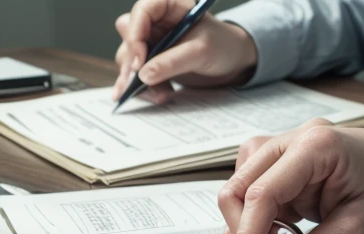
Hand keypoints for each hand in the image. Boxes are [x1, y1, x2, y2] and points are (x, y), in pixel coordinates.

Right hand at [111, 0, 257, 103]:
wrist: (233, 60)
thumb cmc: (222, 45)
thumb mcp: (200, 52)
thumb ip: (172, 61)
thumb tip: (144, 75)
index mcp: (168, 5)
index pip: (142, 12)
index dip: (135, 35)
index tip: (140, 62)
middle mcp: (155, 20)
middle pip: (131, 37)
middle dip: (133, 63)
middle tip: (138, 84)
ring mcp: (152, 40)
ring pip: (130, 58)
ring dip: (139, 79)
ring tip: (159, 96)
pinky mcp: (153, 59)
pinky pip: (139, 72)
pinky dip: (145, 86)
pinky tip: (157, 96)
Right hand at [217, 119, 363, 233]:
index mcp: (316, 147)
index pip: (264, 191)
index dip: (249, 230)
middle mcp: (291, 140)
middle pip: (239, 186)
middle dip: (243, 228)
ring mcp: (281, 148)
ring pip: (239, 188)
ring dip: (249, 224)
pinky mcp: (278, 164)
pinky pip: (252, 191)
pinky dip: (258, 218)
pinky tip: (282, 232)